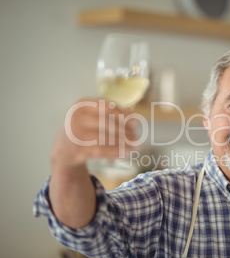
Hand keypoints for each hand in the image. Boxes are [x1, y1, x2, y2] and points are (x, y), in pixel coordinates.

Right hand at [49, 98, 137, 227]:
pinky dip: (116, 152)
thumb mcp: (91, 116)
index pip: (106, 106)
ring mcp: (76, 134)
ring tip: (135, 145)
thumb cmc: (83, 128)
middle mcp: (77, 117)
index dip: (123, 113)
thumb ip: (110, 113)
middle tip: (136, 136)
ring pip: (106, 137)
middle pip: (107, 122)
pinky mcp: (78, 150)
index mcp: (81, 105)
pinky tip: (126, 152)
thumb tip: (133, 113)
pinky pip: (102, 151)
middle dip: (125, 129)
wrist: (63, 149)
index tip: (135, 121)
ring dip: (124, 142)